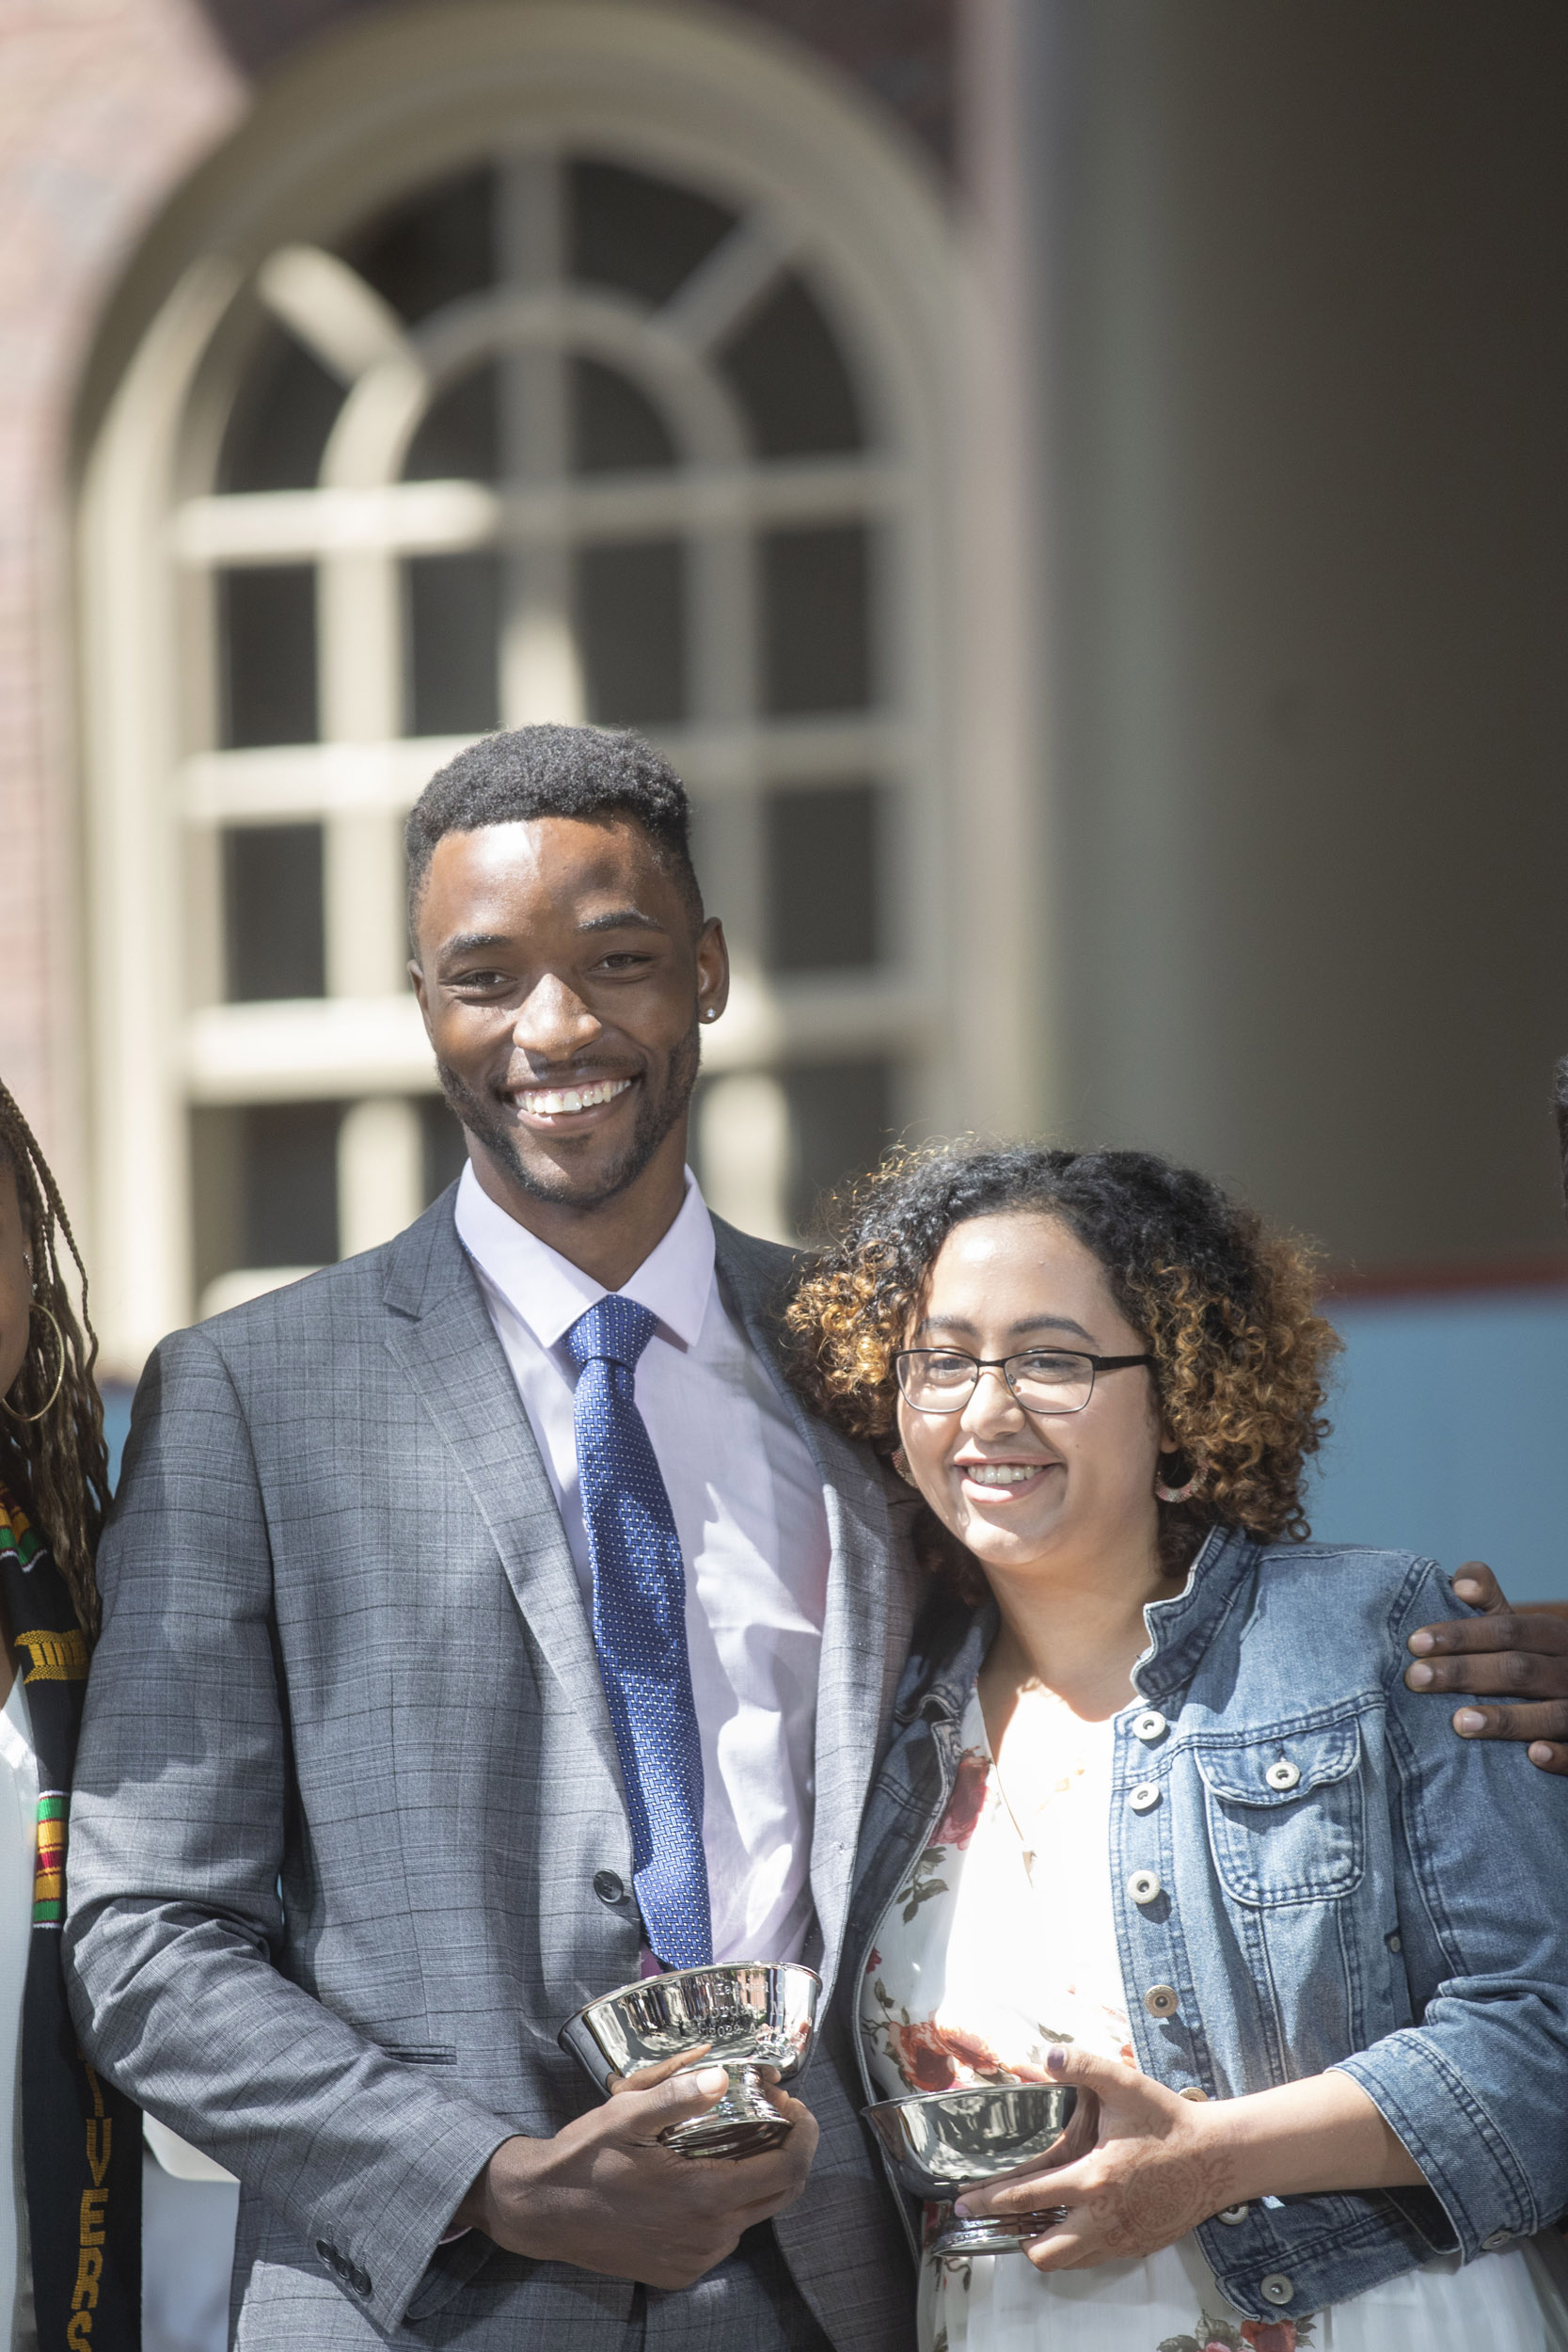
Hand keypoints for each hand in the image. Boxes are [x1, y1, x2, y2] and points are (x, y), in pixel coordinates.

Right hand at [451, 2060, 817, 2288]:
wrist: (543, 2212)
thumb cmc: (585, 2156)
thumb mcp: (626, 2113)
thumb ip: (677, 2095)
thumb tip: (721, 2075)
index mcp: (703, 2196)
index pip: (787, 2170)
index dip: (804, 2135)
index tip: (795, 2104)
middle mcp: (708, 2236)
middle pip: (780, 2195)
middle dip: (789, 2151)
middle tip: (774, 2114)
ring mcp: (696, 2260)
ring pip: (752, 2216)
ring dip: (755, 2177)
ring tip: (733, 2139)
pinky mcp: (680, 2273)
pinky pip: (723, 2236)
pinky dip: (727, 2205)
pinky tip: (701, 2175)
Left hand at [955, 2049, 1233, 2269]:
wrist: (1216, 2157)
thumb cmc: (1168, 2122)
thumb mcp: (1124, 2085)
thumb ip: (1083, 2066)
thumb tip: (1048, 2055)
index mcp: (1092, 2180)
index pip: (1026, 2198)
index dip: (989, 2200)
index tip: (965, 2202)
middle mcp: (1102, 2218)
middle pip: (1042, 2251)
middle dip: (1014, 2238)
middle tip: (997, 2221)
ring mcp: (1120, 2238)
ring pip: (1068, 2262)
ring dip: (1045, 2246)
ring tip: (1031, 2224)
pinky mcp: (1137, 2247)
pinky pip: (1094, 2259)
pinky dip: (1076, 2248)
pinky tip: (1073, 2223)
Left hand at [1404, 1560, 1567, 1772]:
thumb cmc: (1533, 1658)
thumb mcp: (1518, 1626)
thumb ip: (1488, 1601)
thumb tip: (1460, 1584)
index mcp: (1551, 1635)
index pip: (1506, 1630)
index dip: (1461, 1635)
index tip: (1415, 1642)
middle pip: (1519, 1670)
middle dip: (1466, 1673)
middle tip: (1416, 1678)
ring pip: (1551, 1714)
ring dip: (1507, 1718)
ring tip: (1460, 1722)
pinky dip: (1560, 1756)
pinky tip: (1533, 1755)